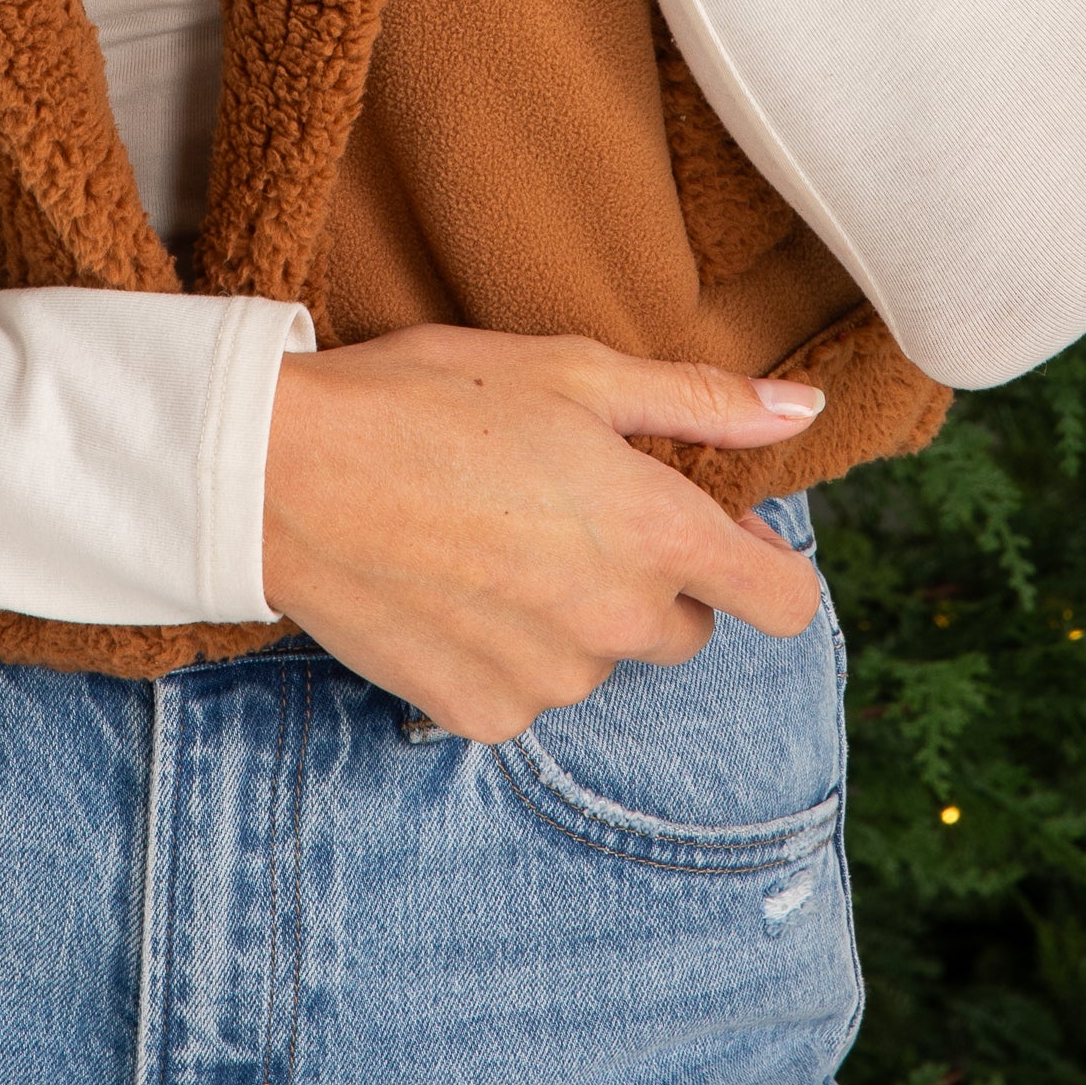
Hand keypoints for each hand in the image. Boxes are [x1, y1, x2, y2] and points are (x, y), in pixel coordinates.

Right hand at [260, 326, 825, 740]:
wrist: (283, 472)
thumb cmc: (427, 397)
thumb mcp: (572, 369)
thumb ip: (701, 399)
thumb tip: (802, 408)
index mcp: (656, 533)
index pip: (786, 603)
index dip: (764, 565)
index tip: (720, 533)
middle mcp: (617, 623)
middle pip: (686, 629)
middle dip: (650, 579)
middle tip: (566, 508)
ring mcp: (548, 681)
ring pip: (599, 659)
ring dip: (571, 616)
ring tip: (487, 536)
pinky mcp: (481, 715)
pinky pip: (526, 692)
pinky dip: (503, 652)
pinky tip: (449, 587)